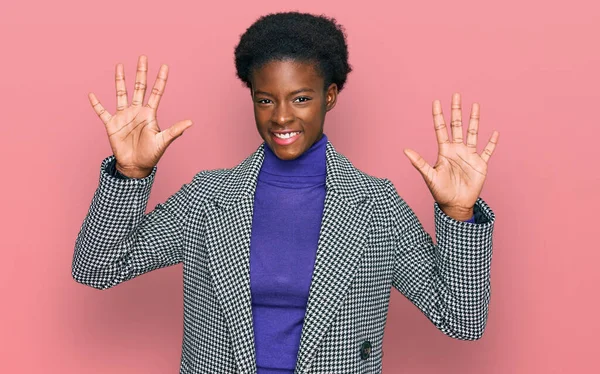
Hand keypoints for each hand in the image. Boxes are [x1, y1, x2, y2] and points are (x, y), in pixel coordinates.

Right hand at [88, 55, 192, 177]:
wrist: (135, 166)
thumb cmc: (151, 155)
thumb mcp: (163, 141)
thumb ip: (175, 131)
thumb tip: (190, 122)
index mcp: (150, 114)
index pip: (156, 92)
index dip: (160, 79)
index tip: (165, 66)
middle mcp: (137, 111)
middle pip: (139, 87)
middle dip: (141, 73)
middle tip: (143, 57)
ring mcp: (124, 116)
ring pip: (121, 94)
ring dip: (120, 80)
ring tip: (119, 65)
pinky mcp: (111, 124)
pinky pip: (102, 112)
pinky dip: (96, 104)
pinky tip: (92, 94)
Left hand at [403, 93, 498, 219]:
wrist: (455, 205)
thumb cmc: (440, 192)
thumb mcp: (429, 176)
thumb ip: (419, 162)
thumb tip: (405, 150)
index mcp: (444, 151)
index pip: (440, 128)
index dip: (438, 115)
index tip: (436, 101)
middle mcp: (457, 150)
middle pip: (456, 126)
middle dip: (456, 111)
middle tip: (456, 95)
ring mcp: (469, 155)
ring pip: (472, 133)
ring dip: (474, 120)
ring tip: (475, 105)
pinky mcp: (480, 164)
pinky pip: (487, 151)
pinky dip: (491, 143)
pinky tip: (495, 133)